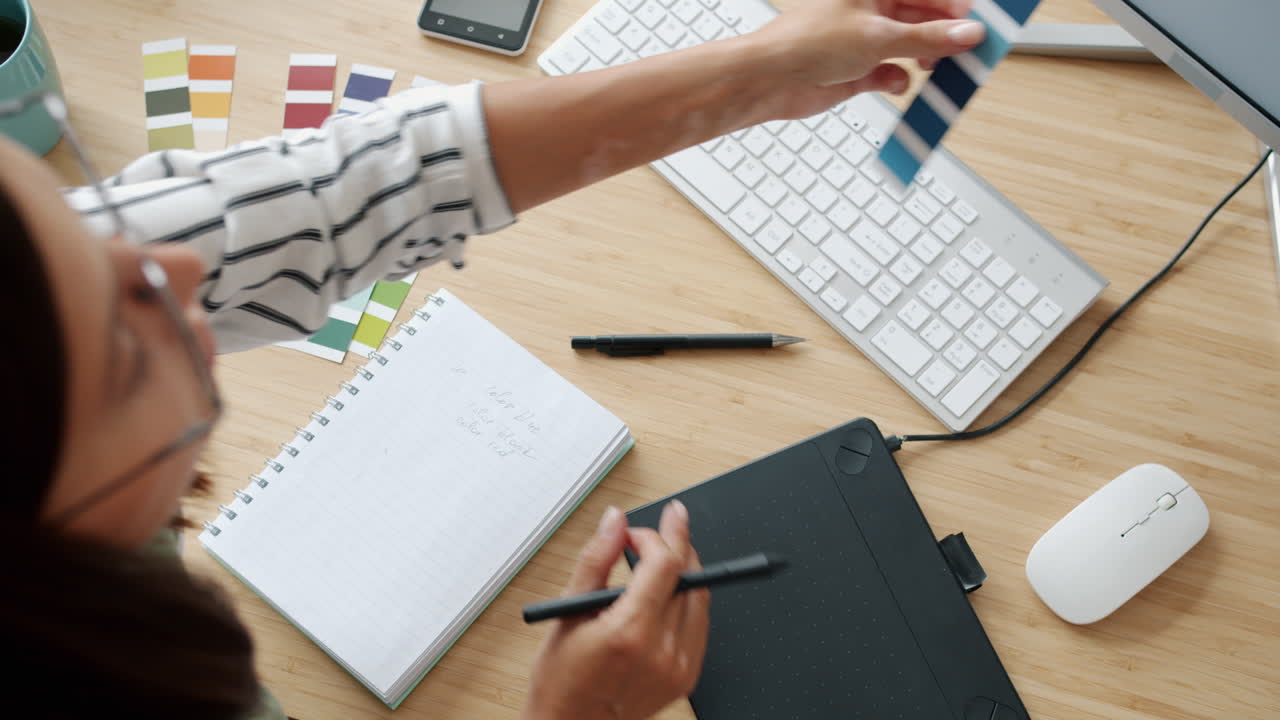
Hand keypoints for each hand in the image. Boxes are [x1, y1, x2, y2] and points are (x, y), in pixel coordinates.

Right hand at [522, 502, 709, 719]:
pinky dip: (688, 600)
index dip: (656, 535)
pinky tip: (670, 591)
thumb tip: (614, 521)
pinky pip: (699, 624)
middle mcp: (661, 650)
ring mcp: (679, 666)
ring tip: (666, 553)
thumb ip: (595, 559)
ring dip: (685, 569)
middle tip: (668, 522)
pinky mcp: (686, 677)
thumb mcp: (568, 612)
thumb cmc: (562, 680)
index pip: (664, 563)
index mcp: (630, 632)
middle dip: (676, 543)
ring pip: (699, 598)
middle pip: (688, 576)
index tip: (640, 529)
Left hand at [736, 0, 985, 120]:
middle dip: (943, 36)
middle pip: (922, 19)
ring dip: (923, 60)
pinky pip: (891, 74)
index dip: (955, 7)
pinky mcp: (856, 71)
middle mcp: (870, 10)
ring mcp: (863, 40)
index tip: (980, 22)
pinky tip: (899, 83)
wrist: (768, 80)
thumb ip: (927, 38)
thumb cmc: (805, 42)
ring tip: (937, 70)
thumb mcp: (879, 37)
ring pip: (909, 48)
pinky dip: (898, 80)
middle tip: (968, 51)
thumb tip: (965, 33)